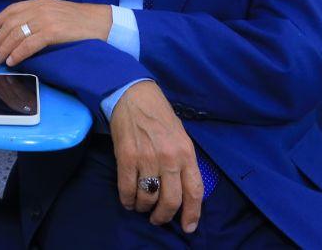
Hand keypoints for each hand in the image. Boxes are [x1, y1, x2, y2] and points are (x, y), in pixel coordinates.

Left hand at [0, 0, 112, 65]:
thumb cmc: (81, 21)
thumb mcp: (57, 11)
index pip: (12, 9)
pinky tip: (12, 61)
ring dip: (5, 49)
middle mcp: (40, 8)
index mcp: (41, 2)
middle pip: (11, 23)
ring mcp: (46, 19)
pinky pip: (28, 44)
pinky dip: (17, 54)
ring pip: (17, 34)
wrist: (101, 23)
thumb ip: (40, 15)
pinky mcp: (52, 32)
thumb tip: (22, 29)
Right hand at [110, 81, 202, 231]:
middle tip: (158, 219)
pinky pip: (128, 189)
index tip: (188, 227)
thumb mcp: (181, 137)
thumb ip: (183, 162)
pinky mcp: (127, 157)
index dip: (193, 213)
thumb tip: (182, 190)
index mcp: (186, 153)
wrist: (134, 96)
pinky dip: (128, 200)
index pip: (194, 191)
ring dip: (144, 208)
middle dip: (164, 216)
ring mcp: (147, 158)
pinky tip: (128, 200)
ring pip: (148, 198)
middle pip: (171, 200)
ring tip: (142, 206)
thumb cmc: (160, 116)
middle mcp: (169, 158)